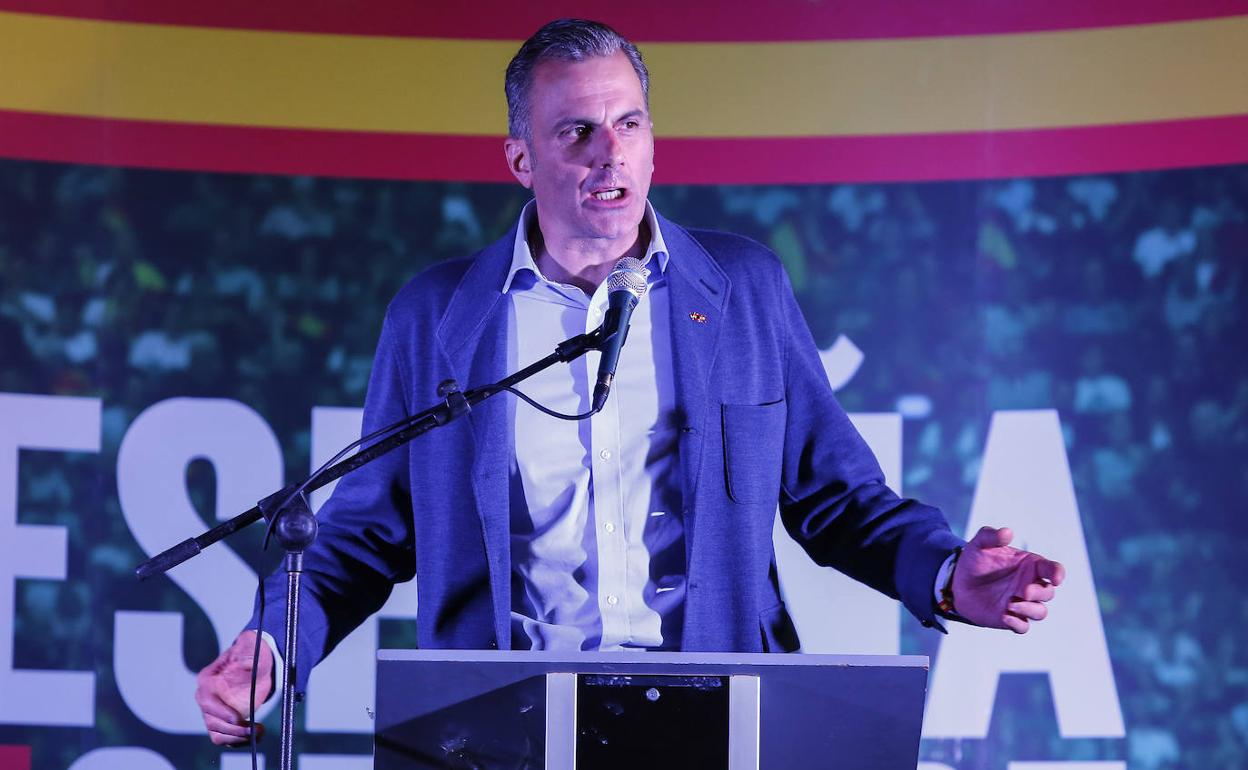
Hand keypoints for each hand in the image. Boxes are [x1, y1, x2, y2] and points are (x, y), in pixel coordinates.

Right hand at [195, 630, 273, 745]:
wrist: (260, 665)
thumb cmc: (253, 654)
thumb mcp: (250, 646)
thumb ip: (245, 648)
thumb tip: (242, 652)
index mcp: (208, 679)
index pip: (207, 699)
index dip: (220, 710)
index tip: (237, 717)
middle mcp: (206, 698)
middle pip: (212, 720)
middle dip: (233, 728)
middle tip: (254, 728)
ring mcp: (213, 711)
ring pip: (217, 732)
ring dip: (237, 737)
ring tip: (258, 731)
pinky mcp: (224, 721)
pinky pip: (224, 738)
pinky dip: (238, 741)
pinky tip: (255, 735)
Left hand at [950, 526, 1064, 633]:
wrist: (957, 581)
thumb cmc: (974, 560)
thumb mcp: (980, 544)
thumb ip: (991, 536)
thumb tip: (1007, 532)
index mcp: (1030, 566)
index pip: (1053, 569)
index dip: (1058, 573)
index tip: (1055, 578)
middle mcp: (1030, 585)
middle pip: (1048, 593)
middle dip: (1040, 593)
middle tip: (1023, 591)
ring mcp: (1021, 603)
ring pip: (1040, 612)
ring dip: (1030, 610)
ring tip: (1010, 604)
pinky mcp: (1010, 618)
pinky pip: (1023, 627)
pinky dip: (1018, 623)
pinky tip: (1004, 615)